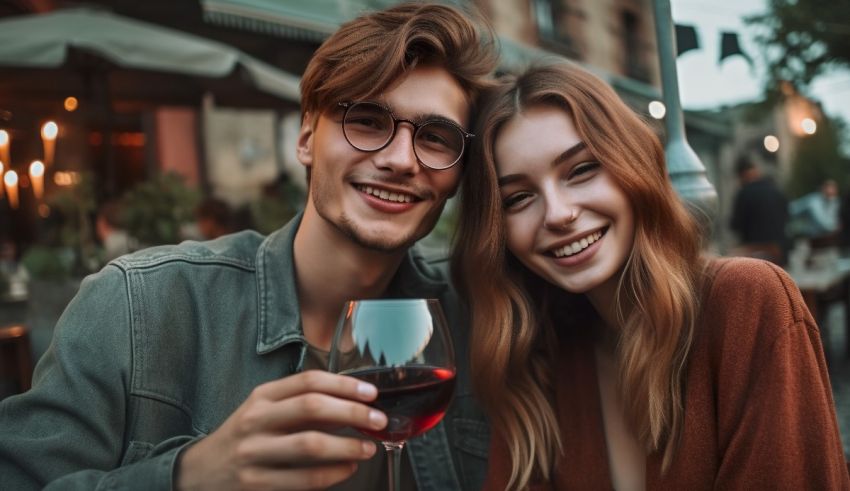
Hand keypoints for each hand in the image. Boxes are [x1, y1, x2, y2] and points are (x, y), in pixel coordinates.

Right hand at [176, 370, 387, 489]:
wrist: (200, 473)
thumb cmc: (245, 437)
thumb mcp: (265, 411)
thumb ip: (302, 405)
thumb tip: (351, 404)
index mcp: (261, 397)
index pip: (308, 381)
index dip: (344, 385)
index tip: (370, 392)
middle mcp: (256, 420)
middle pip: (312, 408)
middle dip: (352, 412)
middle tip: (378, 419)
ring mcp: (254, 453)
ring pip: (310, 445)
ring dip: (347, 446)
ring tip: (369, 448)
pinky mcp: (256, 484)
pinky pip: (303, 479)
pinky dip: (332, 474)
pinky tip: (347, 468)